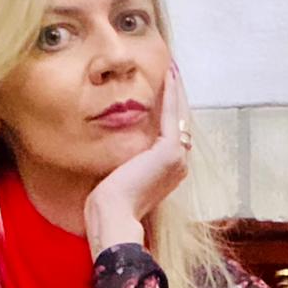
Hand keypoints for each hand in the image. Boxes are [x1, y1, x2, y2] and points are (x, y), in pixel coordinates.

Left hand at [84, 63, 191, 251]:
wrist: (113, 217)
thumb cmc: (109, 205)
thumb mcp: (118, 178)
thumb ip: (124, 163)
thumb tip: (114, 153)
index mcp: (168, 173)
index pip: (170, 134)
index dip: (168, 112)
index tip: (163, 91)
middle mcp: (178, 165)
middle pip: (178, 122)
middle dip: (175, 98)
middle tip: (171, 73)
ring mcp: (177, 158)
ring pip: (178, 116)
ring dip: (175, 92)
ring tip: (171, 70)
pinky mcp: (170, 151)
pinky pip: (172, 115)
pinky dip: (171, 95)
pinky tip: (167, 76)